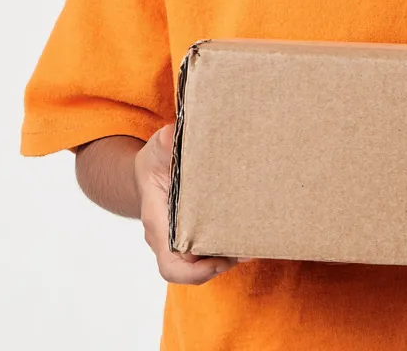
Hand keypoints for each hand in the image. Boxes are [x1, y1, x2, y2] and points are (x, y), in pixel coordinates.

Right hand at [134, 124, 251, 284]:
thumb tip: (175, 133)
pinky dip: (230, 243)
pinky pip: (212, 248)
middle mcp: (170, 239)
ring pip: (206, 261)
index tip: (218, 261)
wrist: (150, 170)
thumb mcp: (157, 148)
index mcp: (159, 224)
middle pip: (195, 269)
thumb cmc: (154, 161)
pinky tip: (251, 231)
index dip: (194, 272)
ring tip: (255, 241)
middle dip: (222, 263)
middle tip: (247, 249)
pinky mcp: (198, 232)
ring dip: (230, 254)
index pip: (171, 266)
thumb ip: (165, 142)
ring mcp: (183, 239)